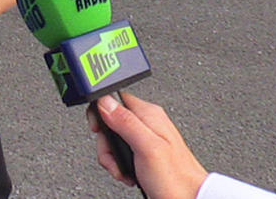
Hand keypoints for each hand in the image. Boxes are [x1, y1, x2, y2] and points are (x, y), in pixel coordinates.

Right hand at [87, 92, 207, 198]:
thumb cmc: (175, 178)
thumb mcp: (146, 147)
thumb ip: (126, 122)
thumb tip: (105, 100)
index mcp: (149, 114)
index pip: (113, 98)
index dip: (101, 112)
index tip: (100, 131)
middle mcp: (147, 122)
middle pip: (110, 121)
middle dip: (106, 143)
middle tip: (115, 157)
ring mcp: (145, 138)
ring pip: (114, 139)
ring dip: (112, 157)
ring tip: (123, 170)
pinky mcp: (144, 153)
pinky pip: (121, 152)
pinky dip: (119, 164)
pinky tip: (128, 173)